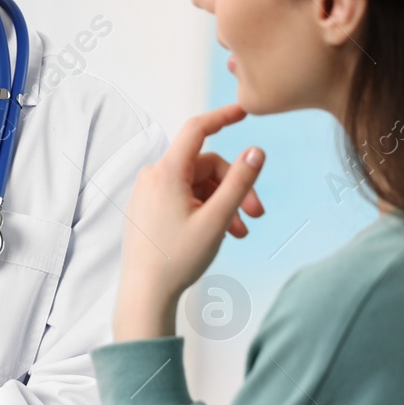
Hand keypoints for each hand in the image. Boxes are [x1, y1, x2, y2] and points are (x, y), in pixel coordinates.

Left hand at [115, 103, 264, 340]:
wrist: (145, 293)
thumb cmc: (178, 258)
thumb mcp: (217, 219)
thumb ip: (240, 183)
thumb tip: (256, 150)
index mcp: (166, 172)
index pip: (197, 129)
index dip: (223, 116)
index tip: (245, 110)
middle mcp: (153, 176)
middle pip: (206, 166)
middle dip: (234, 186)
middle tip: (258, 214)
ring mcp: (149, 193)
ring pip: (197, 185)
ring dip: (223, 203)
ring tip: (240, 232)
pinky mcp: (148, 208)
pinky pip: (183, 197)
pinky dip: (205, 209)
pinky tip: (221, 233)